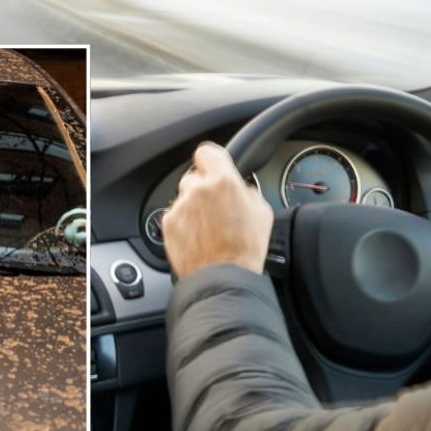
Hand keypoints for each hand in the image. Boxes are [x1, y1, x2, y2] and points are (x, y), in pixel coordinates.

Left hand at [163, 142, 274, 279]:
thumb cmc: (244, 249)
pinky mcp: (169, 224)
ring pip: (184, 198)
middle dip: (203, 189)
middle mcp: (198, 189)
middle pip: (194, 177)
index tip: (212, 168)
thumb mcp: (262, 213)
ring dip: (193, 208)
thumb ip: (247, 191)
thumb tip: (241, 189)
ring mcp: (180, 207)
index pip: (206, 152)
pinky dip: (183, 224)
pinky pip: (175, 216)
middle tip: (215, 208)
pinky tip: (198, 238)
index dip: (210, 161)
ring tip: (208, 229)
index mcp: (223, 181)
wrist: (222, 277)